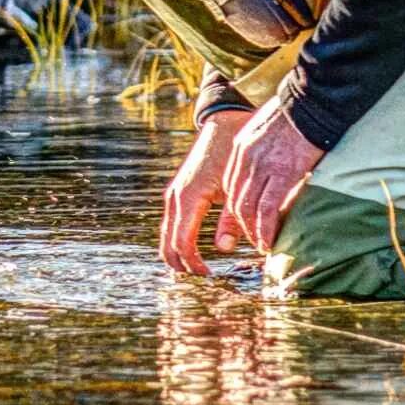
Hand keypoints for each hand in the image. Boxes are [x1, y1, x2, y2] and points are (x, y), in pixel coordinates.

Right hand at [159, 108, 251, 274]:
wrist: (223, 123)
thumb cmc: (233, 153)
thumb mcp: (236, 189)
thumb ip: (231, 220)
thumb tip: (223, 248)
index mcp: (189, 197)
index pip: (182, 242)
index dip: (194, 265)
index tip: (211, 277)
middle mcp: (175, 197)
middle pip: (167, 243)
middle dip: (182, 265)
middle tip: (204, 281)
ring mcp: (174, 194)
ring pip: (167, 235)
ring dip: (179, 255)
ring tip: (200, 270)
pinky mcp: (179, 192)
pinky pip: (173, 224)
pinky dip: (179, 241)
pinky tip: (195, 251)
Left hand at [217, 97, 323, 254]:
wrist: (313, 101)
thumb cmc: (298, 114)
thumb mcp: (267, 130)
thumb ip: (262, 150)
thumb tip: (270, 169)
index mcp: (242, 147)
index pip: (231, 186)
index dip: (239, 208)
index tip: (248, 221)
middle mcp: (246, 158)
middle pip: (236, 201)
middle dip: (244, 225)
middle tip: (256, 239)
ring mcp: (263, 166)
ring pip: (249, 209)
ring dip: (255, 232)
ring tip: (264, 245)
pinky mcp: (283, 173)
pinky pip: (268, 209)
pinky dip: (266, 229)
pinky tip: (271, 241)